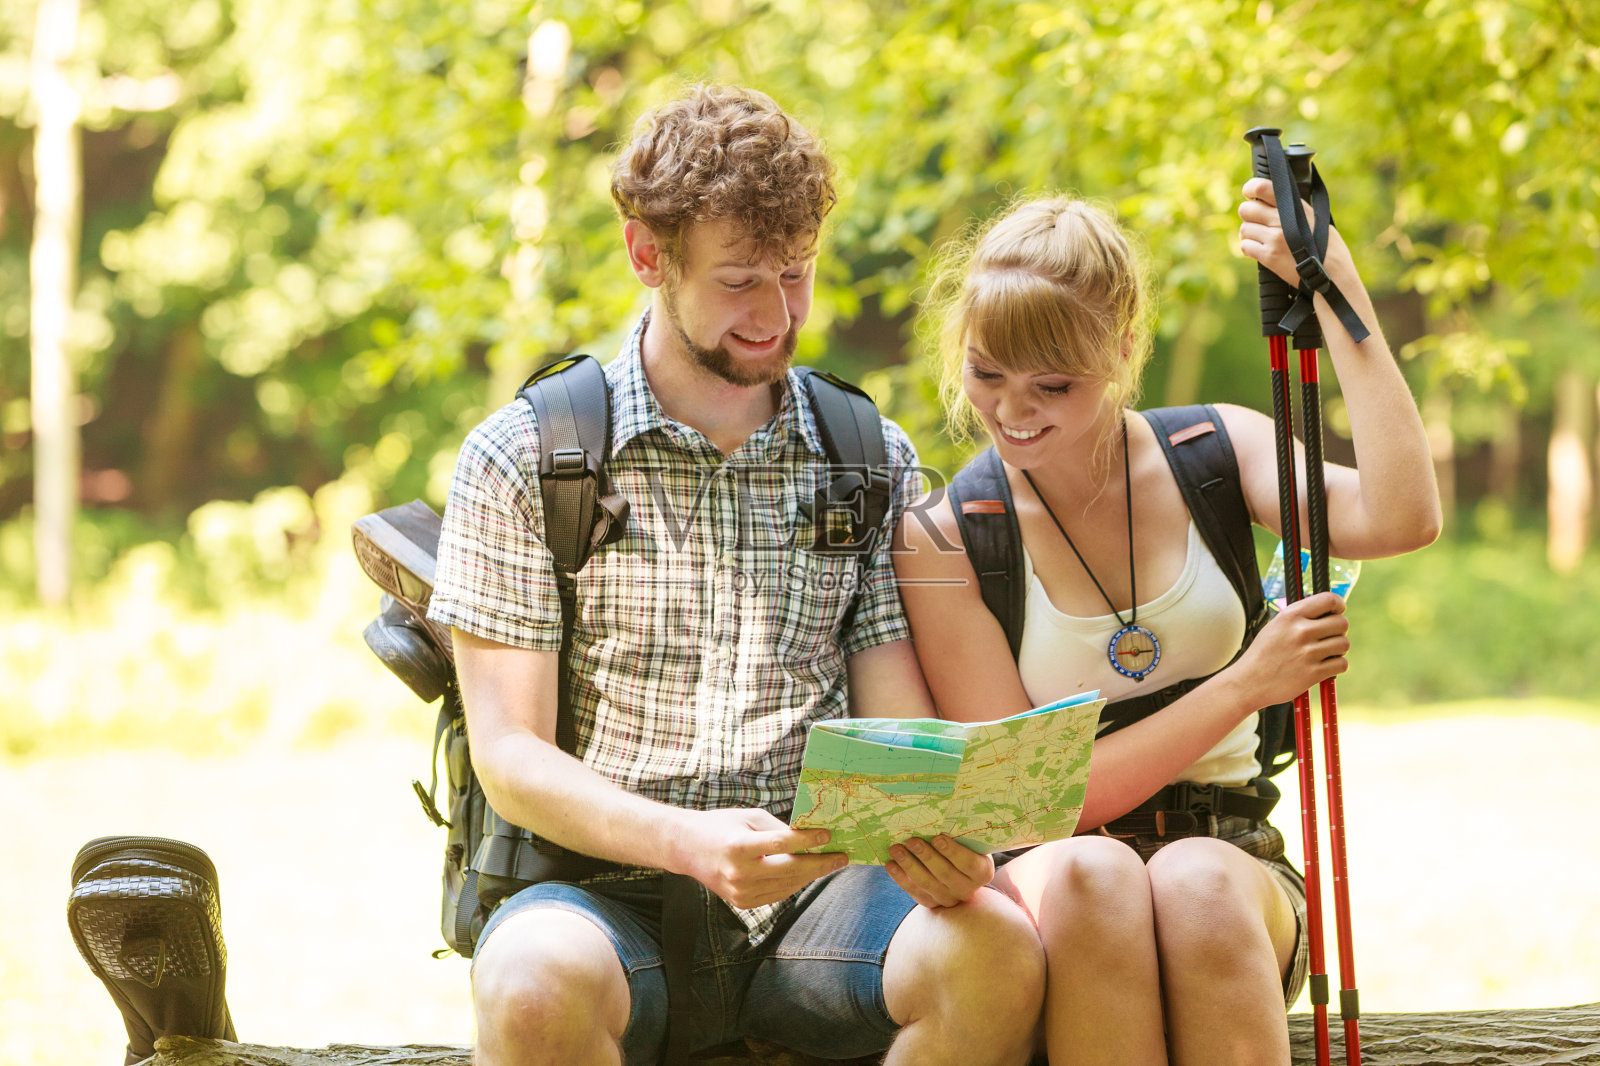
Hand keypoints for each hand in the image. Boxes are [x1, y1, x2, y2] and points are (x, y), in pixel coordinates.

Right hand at [676, 807, 846, 908]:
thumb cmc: (721, 826)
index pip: (781, 844)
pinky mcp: (742, 903)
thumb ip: (778, 829)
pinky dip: (794, 883)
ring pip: (788, 885)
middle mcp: (739, 873)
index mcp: (739, 846)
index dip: (808, 841)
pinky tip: (807, 873)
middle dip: (820, 864)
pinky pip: (777, 894)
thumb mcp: (749, 817)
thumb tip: (810, 837)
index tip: (828, 836)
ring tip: (829, 863)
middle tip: (841, 857)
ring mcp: (740, 892)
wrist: (687, 850)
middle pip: (790, 870)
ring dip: (811, 874)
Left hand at [885, 834, 994, 908]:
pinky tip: (891, 865)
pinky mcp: (932, 903)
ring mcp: (949, 899)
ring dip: (909, 865)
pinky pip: (915, 891)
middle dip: (926, 856)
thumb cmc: (964, 847)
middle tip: (911, 840)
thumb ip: (960, 834)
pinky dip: (901, 878)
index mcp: (981, 872)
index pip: (968, 863)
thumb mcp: (969, 841)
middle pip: (945, 874)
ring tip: (896, 849)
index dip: (952, 851)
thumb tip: (938, 815)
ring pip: (927, 883)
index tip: (937, 838)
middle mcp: (967, 889)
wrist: (961, 873)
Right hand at [1232, 591, 1349, 706]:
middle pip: (1342, 623)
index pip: (1329, 600)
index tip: (1337, 612)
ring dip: (1338, 649)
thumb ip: (1301, 616)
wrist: (1249, 681)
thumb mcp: (1276, 625)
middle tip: (1328, 637)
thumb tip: (1329, 610)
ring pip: (1344, 644)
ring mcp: (1307, 653)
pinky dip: (1336, 666)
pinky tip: (1323, 666)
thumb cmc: (1264, 653)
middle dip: (1339, 630)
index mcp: (1291, 615)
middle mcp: (1300, 631)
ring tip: (1324, 653)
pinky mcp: (1313, 673)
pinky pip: (1341, 664)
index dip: (1338, 605)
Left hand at [1237, 177, 1356, 291]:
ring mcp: (1274, 238)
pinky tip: (1260, 250)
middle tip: (1257, 222)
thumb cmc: (1327, 245)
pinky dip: (1249, 248)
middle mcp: (1282, 220)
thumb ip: (1293, 208)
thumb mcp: (1314, 218)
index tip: (1250, 194)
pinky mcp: (1268, 256)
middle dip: (1249, 215)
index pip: (1261, 187)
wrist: (1332, 272)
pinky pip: (1245, 246)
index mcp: (1295, 206)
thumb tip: (1270, 199)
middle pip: (1246, 209)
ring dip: (1249, 234)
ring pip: (1244, 229)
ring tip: (1261, 238)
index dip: (1250, 189)